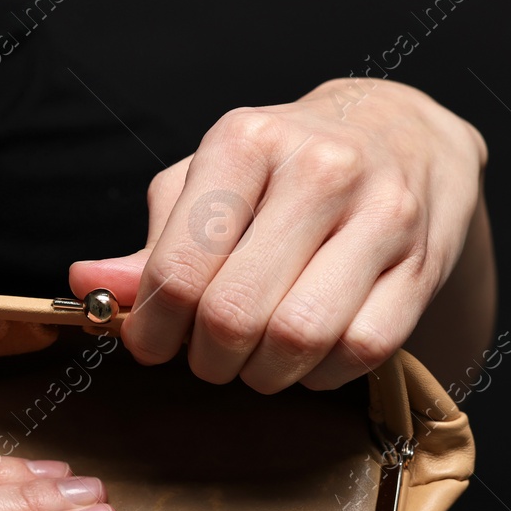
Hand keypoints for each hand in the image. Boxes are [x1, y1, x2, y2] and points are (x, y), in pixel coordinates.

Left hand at [69, 78, 488, 391]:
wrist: (406, 136)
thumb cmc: (287, 165)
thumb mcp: (210, 181)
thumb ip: (152, 242)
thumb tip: (87, 285)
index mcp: (247, 139)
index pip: (180, 267)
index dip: (153, 328)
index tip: (151, 344)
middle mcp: (319, 168)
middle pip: (235, 313)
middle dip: (207, 358)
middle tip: (206, 355)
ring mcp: (382, 214)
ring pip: (300, 337)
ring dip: (263, 373)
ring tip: (253, 359)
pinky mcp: (423, 263)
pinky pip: (361, 351)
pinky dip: (321, 373)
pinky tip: (307, 355)